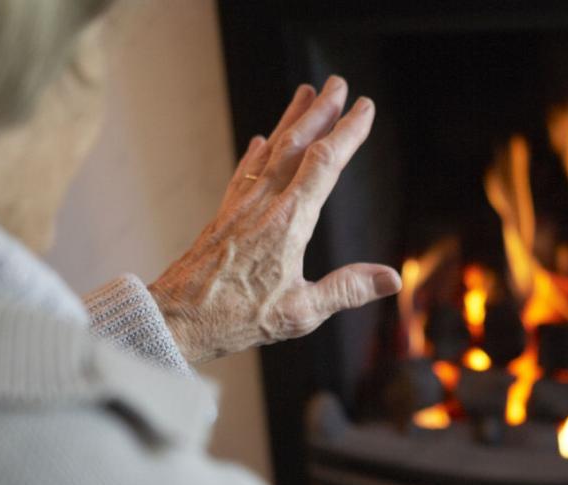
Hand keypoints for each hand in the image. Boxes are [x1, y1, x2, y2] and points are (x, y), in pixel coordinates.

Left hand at [148, 77, 401, 363]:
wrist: (175, 317)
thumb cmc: (237, 318)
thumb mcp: (300, 312)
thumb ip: (347, 290)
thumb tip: (392, 278)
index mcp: (288, 222)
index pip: (325, 164)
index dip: (347, 132)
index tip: (364, 108)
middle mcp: (264, 204)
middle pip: (296, 144)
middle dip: (320, 112)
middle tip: (338, 83)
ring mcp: (241, 206)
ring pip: (269, 151)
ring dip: (290, 120)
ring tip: (305, 94)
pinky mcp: (224, 216)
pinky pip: (245, 173)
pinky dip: (257, 152)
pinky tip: (258, 141)